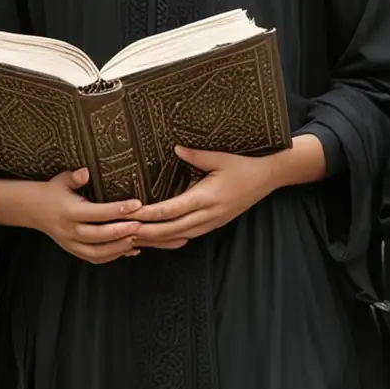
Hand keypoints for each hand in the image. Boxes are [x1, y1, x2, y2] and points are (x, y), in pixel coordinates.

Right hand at [0, 168, 141, 263]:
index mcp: (69, 212)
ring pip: (97, 252)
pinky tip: (128, 249)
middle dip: (121, 232)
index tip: (136, 204)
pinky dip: (112, 256)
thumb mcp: (61, 180)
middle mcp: (69, 230)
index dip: (118, 209)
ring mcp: (71, 243)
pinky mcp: (73, 250)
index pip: (97, 213)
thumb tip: (86, 172)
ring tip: (136, 238)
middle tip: (140, 225)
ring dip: (118, 248)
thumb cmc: (51, 192)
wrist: (32, 209)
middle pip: (98, 236)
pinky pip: (94, 258)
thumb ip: (74, 177)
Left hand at [132, 135, 327, 248]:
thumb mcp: (221, 157)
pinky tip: (155, 238)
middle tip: (121, 231)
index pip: (171, 210)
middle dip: (145, 232)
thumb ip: (197, 156)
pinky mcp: (213, 225)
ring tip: (132, 238)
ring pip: (177, 237)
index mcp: (207, 197)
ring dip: (154, 239)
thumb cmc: (245, 165)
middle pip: (169, 230)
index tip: (129, 213)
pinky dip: (168, 239)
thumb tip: (175, 148)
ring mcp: (211, 223)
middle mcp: (208, 215)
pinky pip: (186, 236)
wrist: (269, 178)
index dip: (148, 214)